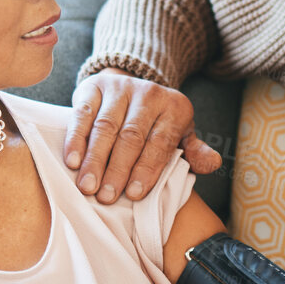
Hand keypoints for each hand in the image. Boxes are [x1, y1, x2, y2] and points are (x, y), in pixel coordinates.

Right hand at [65, 69, 222, 202]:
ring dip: (95, 159)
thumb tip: (212, 163)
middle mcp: (149, 94)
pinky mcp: (94, 87)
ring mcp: (120, 88)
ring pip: (106, 127)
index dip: (147, 168)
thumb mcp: (181, 134)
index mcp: (175, 108)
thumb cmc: (157, 123)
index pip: (160, 142)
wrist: (131, 86)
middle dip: (118, 169)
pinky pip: (83, 115)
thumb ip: (195, 152)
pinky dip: (76, 139)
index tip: (134, 194)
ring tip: (87, 187)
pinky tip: (72, 161)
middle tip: (106, 197)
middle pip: (131, 136)